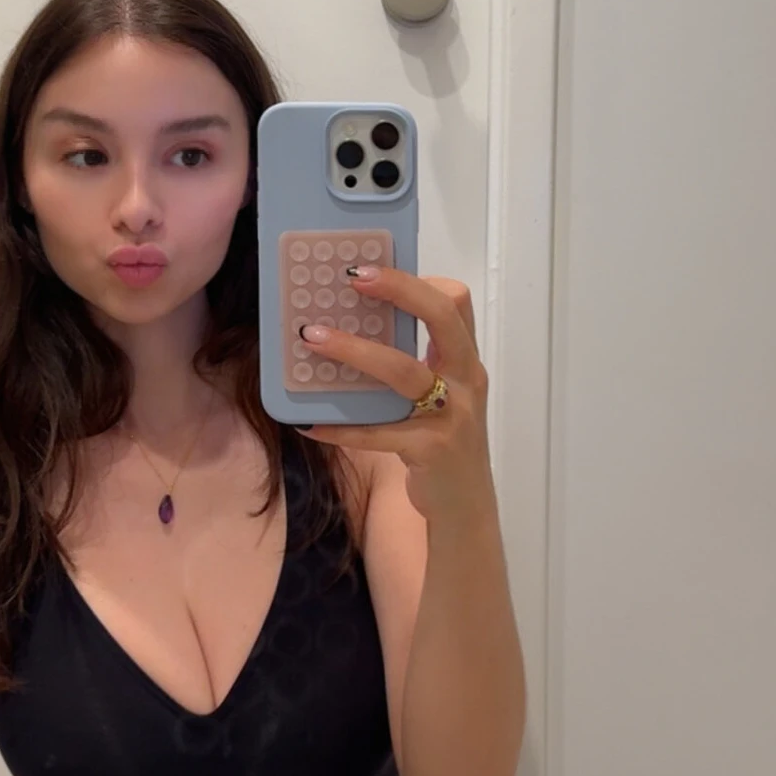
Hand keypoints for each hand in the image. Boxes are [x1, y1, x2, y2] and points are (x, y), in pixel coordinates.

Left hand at [294, 266, 492, 524]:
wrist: (465, 506)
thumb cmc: (443, 441)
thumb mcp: (442, 396)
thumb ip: (414, 364)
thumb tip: (350, 329)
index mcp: (466, 362)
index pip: (456, 304)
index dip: (419, 281)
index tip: (374, 269)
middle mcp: (467, 382)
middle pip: (441, 319)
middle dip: (399, 291)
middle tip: (351, 279)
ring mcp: (452, 416)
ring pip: (404, 372)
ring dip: (355, 351)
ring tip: (311, 337)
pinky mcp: (431, 451)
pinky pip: (378, 433)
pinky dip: (341, 427)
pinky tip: (309, 422)